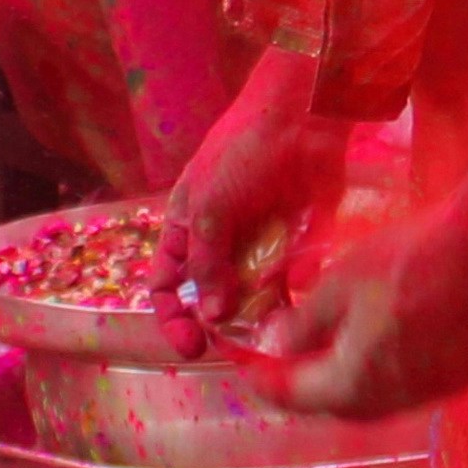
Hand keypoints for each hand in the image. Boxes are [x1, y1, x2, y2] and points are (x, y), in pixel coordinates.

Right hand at [161, 48, 334, 351]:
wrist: (301, 119)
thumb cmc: (241, 153)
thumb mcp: (209, 207)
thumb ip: (206, 263)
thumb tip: (210, 316)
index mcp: (184, 230)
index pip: (166, 286)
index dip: (172, 317)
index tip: (190, 344)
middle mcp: (217, 245)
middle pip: (208, 300)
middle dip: (215, 328)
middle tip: (232, 348)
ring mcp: (256, 247)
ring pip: (248, 300)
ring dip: (254, 323)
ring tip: (267, 338)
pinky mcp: (294, 246)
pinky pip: (287, 287)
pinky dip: (288, 305)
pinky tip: (295, 318)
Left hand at [258, 191, 467, 422]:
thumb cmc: (407, 259)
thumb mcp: (340, 282)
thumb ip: (302, 325)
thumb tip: (276, 348)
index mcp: (354, 383)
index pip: (297, 395)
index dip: (268, 382)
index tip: (249, 369)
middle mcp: (395, 401)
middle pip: (342, 406)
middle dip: (313, 387)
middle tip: (292, 363)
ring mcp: (439, 392)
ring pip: (384, 400)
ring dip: (356, 382)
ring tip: (341, 352)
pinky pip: (422, 384)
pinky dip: (398, 371)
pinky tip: (398, 340)